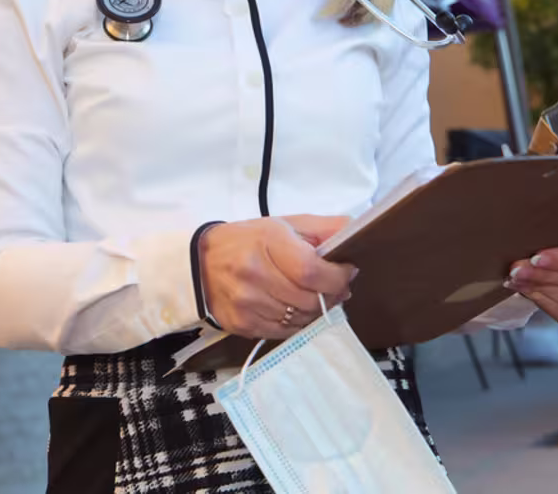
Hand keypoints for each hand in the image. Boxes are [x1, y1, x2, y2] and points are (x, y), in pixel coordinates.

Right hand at [197, 215, 355, 337]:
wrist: (201, 261)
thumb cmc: (248, 241)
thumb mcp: (284, 225)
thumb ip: (323, 228)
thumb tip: (356, 232)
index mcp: (267, 242)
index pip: (312, 271)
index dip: (337, 277)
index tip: (346, 272)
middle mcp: (254, 273)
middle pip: (310, 299)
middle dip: (330, 296)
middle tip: (332, 287)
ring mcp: (246, 302)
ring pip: (300, 319)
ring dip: (314, 311)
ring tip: (309, 296)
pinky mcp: (242, 324)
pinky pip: (285, 332)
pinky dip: (295, 323)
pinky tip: (291, 308)